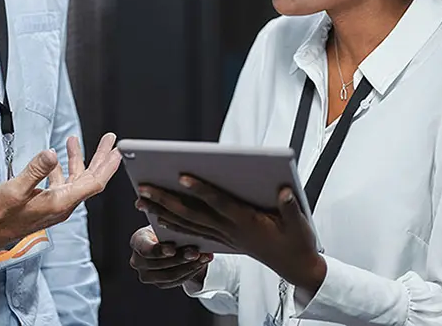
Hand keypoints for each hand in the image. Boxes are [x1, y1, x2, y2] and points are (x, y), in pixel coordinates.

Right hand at [0, 133, 121, 257]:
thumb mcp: (15, 189)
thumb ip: (35, 170)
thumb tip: (52, 153)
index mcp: (59, 203)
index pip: (93, 183)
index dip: (107, 166)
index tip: (116, 151)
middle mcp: (61, 205)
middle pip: (89, 180)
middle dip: (100, 159)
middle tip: (110, 141)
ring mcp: (52, 205)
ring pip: (74, 180)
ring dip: (78, 160)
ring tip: (75, 141)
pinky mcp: (43, 203)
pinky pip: (60, 183)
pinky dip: (61, 168)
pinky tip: (55, 158)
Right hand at [128, 225, 213, 289]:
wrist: (169, 240)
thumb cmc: (167, 229)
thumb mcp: (166, 224)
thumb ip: (169, 225)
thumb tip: (180, 226)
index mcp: (137, 241)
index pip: (145, 249)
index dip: (158, 251)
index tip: (172, 250)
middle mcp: (138, 260)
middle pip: (159, 264)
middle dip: (180, 258)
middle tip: (196, 252)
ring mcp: (147, 275)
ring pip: (170, 275)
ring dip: (189, 266)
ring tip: (203, 257)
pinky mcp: (160, 283)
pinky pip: (176, 281)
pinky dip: (190, 272)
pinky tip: (201, 263)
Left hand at [137, 176, 325, 291]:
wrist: (296, 267)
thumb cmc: (297, 242)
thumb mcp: (299, 224)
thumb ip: (290, 207)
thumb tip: (283, 191)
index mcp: (247, 222)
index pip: (219, 202)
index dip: (201, 189)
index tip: (182, 175)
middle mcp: (231, 230)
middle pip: (193, 213)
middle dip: (166, 200)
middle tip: (143, 187)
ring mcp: (225, 237)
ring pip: (188, 224)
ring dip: (163, 212)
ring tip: (142, 200)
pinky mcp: (224, 240)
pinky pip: (194, 233)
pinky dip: (175, 226)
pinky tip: (160, 218)